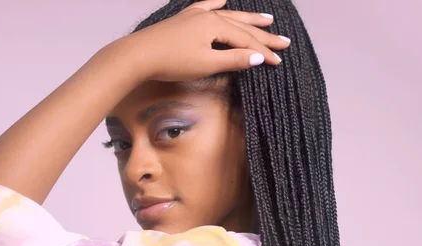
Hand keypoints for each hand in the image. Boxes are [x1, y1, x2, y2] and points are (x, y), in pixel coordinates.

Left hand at [119, 0, 290, 81]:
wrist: (138, 55)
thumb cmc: (171, 62)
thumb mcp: (206, 64)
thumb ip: (233, 59)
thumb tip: (258, 57)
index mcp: (215, 26)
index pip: (247, 40)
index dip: (264, 51)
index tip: (278, 62)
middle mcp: (208, 16)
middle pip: (241, 26)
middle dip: (263, 34)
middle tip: (284, 40)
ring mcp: (194, 15)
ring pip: (227, 15)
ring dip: (247, 18)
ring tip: (266, 18)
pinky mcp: (182, 19)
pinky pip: (204, 6)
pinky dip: (216, 3)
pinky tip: (222, 0)